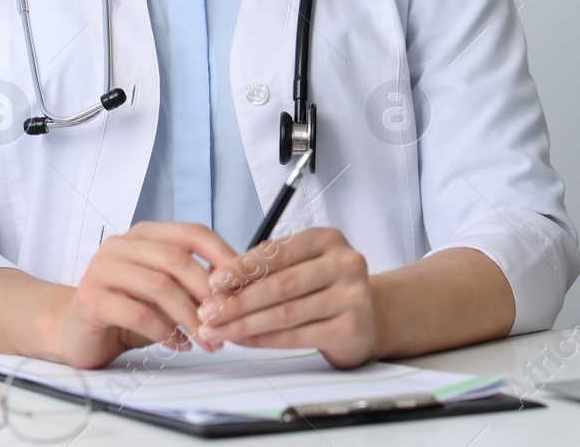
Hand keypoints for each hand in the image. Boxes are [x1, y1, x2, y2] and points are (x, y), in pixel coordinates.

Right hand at [45, 221, 236, 368]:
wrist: (75, 330)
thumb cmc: (127, 309)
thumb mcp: (166, 290)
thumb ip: (195, 281)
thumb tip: (242, 282)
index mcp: (146, 234)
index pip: (193, 232)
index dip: (222, 255)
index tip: (243, 283)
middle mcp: (122, 244)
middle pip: (177, 260)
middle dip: (208, 294)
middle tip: (225, 321)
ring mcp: (103, 269)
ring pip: (159, 287)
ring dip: (189, 317)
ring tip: (205, 339)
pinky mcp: (91, 299)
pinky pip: (137, 314)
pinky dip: (164, 332)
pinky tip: (177, 345)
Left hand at [196, 227, 381, 367]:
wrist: (371, 317)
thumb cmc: (325, 287)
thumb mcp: (303, 265)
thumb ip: (269, 268)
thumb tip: (219, 281)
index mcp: (328, 239)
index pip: (278, 252)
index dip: (242, 267)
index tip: (213, 281)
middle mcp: (345, 263)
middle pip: (281, 284)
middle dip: (238, 300)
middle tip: (208, 311)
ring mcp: (351, 296)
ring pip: (286, 313)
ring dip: (245, 324)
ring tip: (217, 329)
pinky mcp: (350, 327)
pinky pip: (297, 336)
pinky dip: (265, 339)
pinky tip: (243, 340)